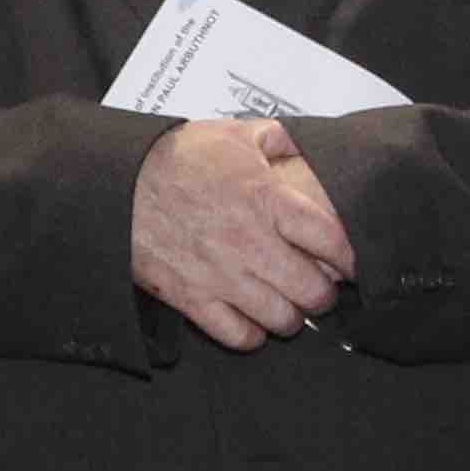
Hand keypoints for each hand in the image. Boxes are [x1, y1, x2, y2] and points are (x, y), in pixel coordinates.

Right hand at [130, 118, 356, 350]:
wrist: (117, 182)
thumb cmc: (176, 157)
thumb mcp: (234, 134)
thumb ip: (281, 139)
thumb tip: (312, 148)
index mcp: (267, 200)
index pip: (333, 242)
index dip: (352, 258)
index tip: (352, 263)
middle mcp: (250, 243)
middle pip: (313, 291)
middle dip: (323, 294)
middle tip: (319, 288)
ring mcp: (221, 276)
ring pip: (281, 319)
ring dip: (291, 316)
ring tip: (288, 305)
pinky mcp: (193, 299)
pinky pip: (239, 336)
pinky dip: (252, 334)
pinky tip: (252, 320)